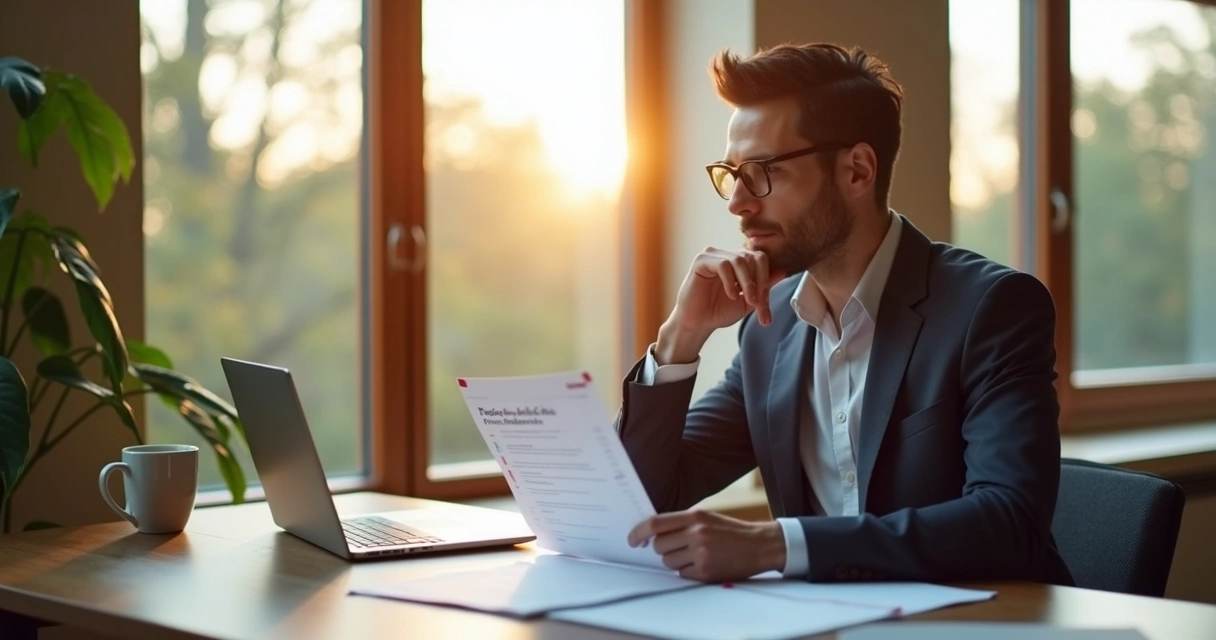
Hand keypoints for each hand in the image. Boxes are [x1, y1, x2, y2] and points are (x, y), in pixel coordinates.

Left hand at [627, 509, 786, 581]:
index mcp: (694, 516)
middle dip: (662, 549)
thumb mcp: (706, 517)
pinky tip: (702, 564)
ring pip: (668, 562)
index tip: (631, 540)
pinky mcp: (706, 572)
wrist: (759, 545)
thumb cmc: (730, 531)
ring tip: (693, 555)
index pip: (655, 524)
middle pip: (658, 545)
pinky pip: (681, 574)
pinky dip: (687, 571)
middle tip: (676, 548)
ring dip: (674, 561)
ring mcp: (701, 553)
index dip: (638, 532)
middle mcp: (696, 533)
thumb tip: (652, 532)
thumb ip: (681, 523)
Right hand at [655, 249, 785, 364]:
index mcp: (738, 262)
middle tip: (758, 305)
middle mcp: (726, 255)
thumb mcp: (748, 301)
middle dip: (759, 283)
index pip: (760, 260)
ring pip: (740, 260)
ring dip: (748, 283)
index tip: (765, 306)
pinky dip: (730, 281)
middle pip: (753, 258)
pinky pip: (723, 265)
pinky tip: (731, 295)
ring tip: (748, 301)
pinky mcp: (701, 260)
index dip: (766, 281)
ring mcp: (713, 255)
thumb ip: (764, 287)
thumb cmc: (719, 312)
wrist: (697, 324)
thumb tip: (782, 271)